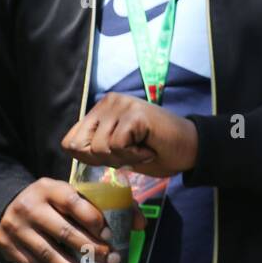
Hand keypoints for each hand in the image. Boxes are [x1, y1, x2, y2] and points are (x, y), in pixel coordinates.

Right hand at [0, 177, 145, 262]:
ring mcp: (18, 229)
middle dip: (89, 249)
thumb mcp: (69, 193)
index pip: (74, 203)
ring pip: (48, 254)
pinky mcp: (9, 247)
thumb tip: (140, 224)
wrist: (5, 206)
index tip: (110, 235)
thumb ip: (103, 205)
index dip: (93, 220)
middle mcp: (31, 207)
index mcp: (50, 189)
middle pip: (63, 232)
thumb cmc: (51, 201)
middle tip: (111, 260)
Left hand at [61, 93, 198, 176]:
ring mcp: (122, 105)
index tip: (117, 156)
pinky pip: (117, 146)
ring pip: (100, 148)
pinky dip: (133, 156)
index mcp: (101, 110)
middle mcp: (109, 102)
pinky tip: (148, 148)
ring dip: (123, 158)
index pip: (70, 142)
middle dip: (104, 160)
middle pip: (81, 146)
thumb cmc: (156, 152)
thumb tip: (71, 149)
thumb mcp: (117, 151)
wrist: (191, 149)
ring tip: (142, 149)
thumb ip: (95, 146)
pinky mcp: (134, 114)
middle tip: (131, 153)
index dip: (90, 159)